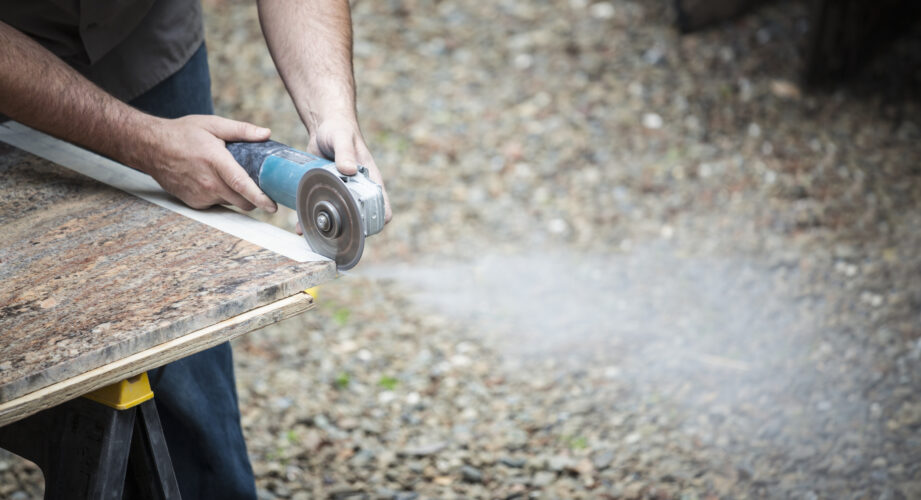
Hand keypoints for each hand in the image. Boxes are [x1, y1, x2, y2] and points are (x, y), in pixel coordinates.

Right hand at [135, 115, 277, 211]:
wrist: (151, 147)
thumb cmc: (182, 134)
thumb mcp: (213, 124)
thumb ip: (241, 130)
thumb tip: (266, 134)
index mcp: (215, 161)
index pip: (242, 185)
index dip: (260, 197)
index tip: (273, 206)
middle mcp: (208, 182)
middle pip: (242, 201)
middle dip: (255, 198)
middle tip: (260, 187)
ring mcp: (200, 195)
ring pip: (231, 203)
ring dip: (238, 196)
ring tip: (233, 178)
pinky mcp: (194, 202)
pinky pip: (217, 203)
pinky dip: (222, 196)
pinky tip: (215, 181)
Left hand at [302, 117, 391, 229]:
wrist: (324, 127)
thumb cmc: (339, 129)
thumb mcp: (342, 139)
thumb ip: (345, 153)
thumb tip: (349, 170)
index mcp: (370, 180)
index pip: (382, 208)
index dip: (376, 221)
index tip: (361, 228)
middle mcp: (358, 190)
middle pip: (360, 218)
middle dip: (349, 229)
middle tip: (334, 234)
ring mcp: (341, 193)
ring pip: (339, 218)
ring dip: (328, 228)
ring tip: (313, 233)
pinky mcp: (326, 192)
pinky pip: (321, 210)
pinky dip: (311, 219)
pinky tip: (301, 226)